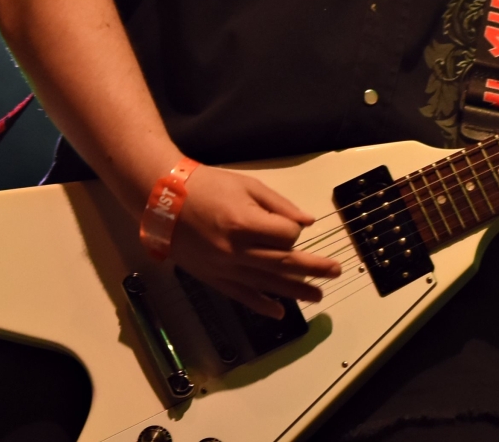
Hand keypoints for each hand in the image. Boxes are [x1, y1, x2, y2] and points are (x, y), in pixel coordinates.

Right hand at [163, 164, 342, 316]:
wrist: (162, 200)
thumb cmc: (207, 187)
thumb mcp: (248, 186)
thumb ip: (279, 205)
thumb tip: (307, 223)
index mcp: (245, 223)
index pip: (286, 235)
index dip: (293, 229)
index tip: (287, 222)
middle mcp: (236, 250)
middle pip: (284, 262)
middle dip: (313, 268)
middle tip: (336, 271)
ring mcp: (224, 267)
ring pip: (267, 283)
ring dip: (295, 290)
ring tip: (318, 296)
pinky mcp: (213, 278)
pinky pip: (241, 295)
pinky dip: (262, 304)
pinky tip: (279, 312)